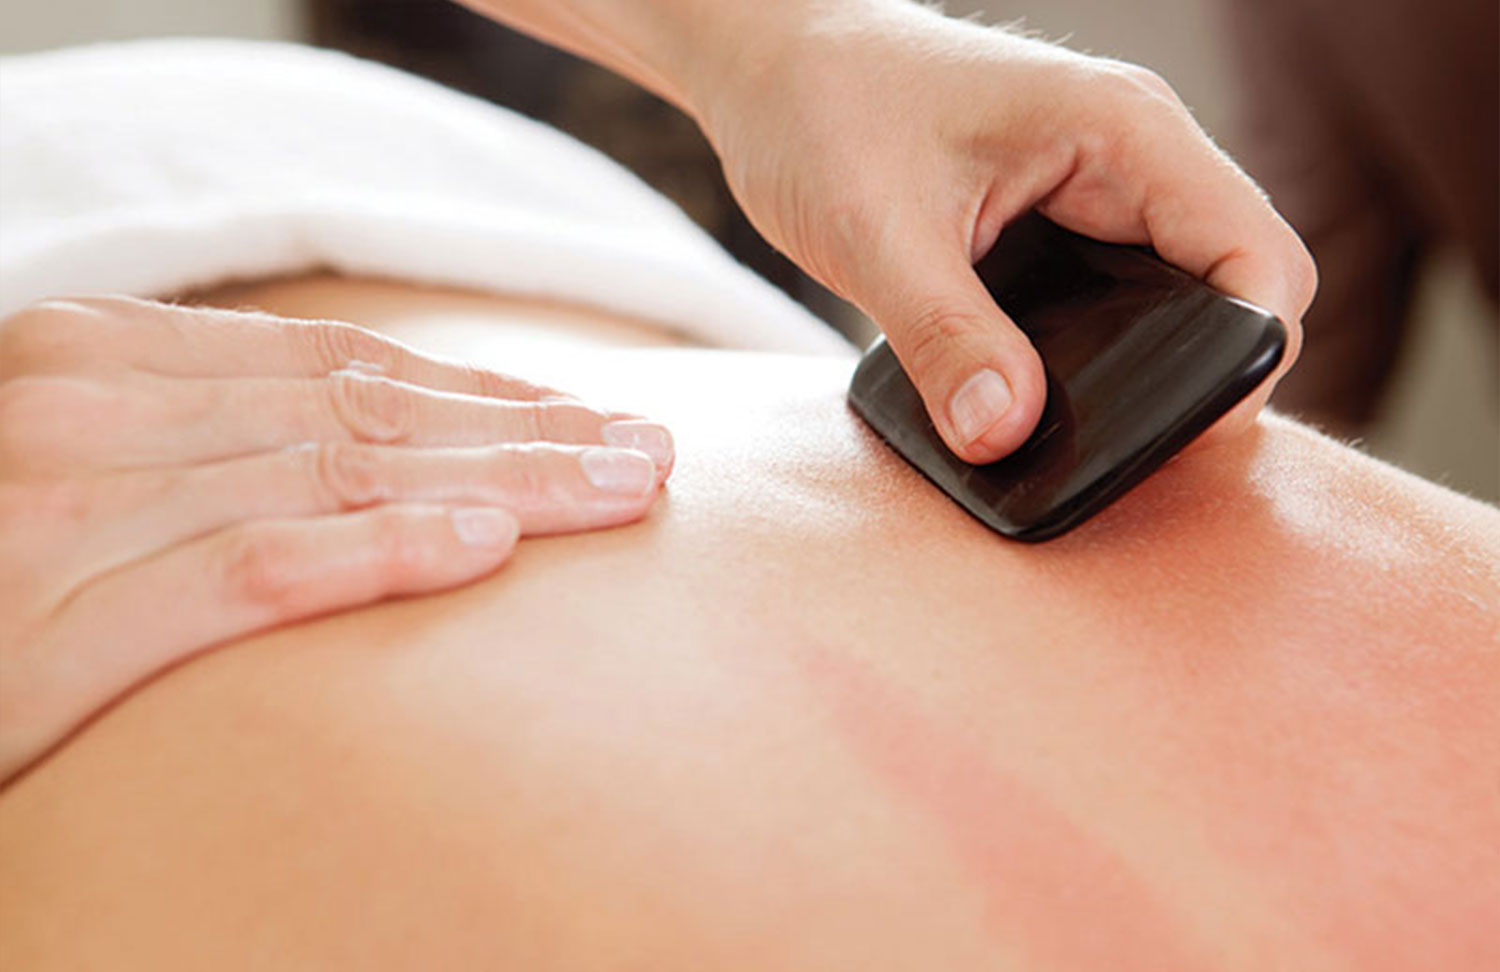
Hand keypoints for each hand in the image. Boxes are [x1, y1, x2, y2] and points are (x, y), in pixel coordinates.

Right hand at [0, 296, 672, 782]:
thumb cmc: (0, 567)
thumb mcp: (97, 466)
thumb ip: (220, 440)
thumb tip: (397, 450)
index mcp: (97, 357)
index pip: (340, 367)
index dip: (483, 394)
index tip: (594, 419)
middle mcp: (82, 408)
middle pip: (363, 415)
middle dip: (526, 437)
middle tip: (650, 457)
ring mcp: (64, 507)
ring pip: (333, 477)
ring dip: (498, 486)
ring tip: (619, 496)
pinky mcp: (54, 621)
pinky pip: (251, 571)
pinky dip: (377, 553)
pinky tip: (485, 551)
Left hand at [693, 1, 1315, 461]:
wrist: (774, 64)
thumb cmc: (824, 106)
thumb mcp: (876, 233)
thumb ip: (944, 337)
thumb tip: (1006, 434)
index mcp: (1123, 131)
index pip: (1255, 255)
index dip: (1248, 355)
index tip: (1188, 433)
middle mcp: (1133, 158)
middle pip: (1236, 286)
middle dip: (1204, 373)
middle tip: (1130, 449)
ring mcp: (1101, 190)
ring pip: (1184, 298)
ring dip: (1156, 366)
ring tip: (1090, 433)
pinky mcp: (1063, 221)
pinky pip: (1124, 297)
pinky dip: (1107, 352)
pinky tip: (1050, 395)